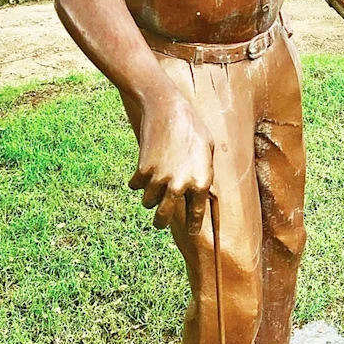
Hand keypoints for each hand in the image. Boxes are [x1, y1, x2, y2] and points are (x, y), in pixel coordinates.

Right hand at [129, 90, 213, 233]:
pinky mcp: (142, 170)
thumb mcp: (208, 151)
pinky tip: (141, 172)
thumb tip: (204, 192)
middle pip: (165, 217)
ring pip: (148, 202)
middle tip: (159, 223)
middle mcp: (181, 186)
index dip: (192, 226)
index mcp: (201, 182)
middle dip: (161, 222)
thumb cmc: (192, 128)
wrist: (168, 109)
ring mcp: (160, 179)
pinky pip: (135, 186)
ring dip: (149, 198)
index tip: (190, 234)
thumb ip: (204, 174)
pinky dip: (137, 181)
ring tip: (152, 189)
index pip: (196, 214)